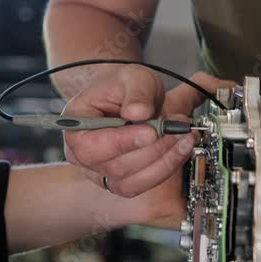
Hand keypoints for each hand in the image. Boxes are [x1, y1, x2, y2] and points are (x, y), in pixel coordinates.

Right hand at [62, 65, 232, 197]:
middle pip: (115, 166)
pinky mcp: (121, 181)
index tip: (151, 132)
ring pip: (131, 181)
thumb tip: (139, 112)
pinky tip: (181, 149)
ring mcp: (101, 171)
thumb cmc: (124, 87)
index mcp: (75, 123)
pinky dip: (167, 168)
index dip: (122, 142)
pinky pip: (143, 185)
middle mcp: (82, 153)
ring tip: (184, 136)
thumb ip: (136, 92)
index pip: (90, 145)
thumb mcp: (133, 76)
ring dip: (164, 160)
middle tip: (177, 127)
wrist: (130, 98)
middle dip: (153, 148)